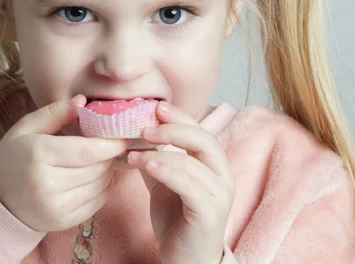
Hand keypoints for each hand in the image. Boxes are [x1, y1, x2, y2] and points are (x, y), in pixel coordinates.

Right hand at [0, 95, 129, 231]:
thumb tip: (82, 100)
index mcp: (38, 154)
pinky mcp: (63, 222)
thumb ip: (55, 113)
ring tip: (98, 161)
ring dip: (106, 171)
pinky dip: (102, 188)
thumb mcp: (27, 128)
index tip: (122, 136)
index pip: (87, 150)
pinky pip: (98, 202)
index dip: (110, 144)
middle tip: (107, 146)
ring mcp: (56, 206)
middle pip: (97, 168)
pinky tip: (92, 178)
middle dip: (108, 156)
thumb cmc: (13, 157)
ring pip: (100, 185)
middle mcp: (47, 184)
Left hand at [127, 102, 234, 263]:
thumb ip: (154, 157)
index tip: (155, 107)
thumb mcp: (162, 182)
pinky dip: (167, 171)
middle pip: (203, 139)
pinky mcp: (210, 213)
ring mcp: (219, 195)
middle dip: (172, 129)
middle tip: (143, 128)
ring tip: (131, 153)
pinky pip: (189, 186)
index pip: (200, 130)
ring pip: (193, 162)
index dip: (179, 116)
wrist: (185, 260)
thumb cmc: (176, 221)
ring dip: (159, 153)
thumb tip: (131, 134)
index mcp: (213, 165)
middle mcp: (222, 176)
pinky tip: (147, 165)